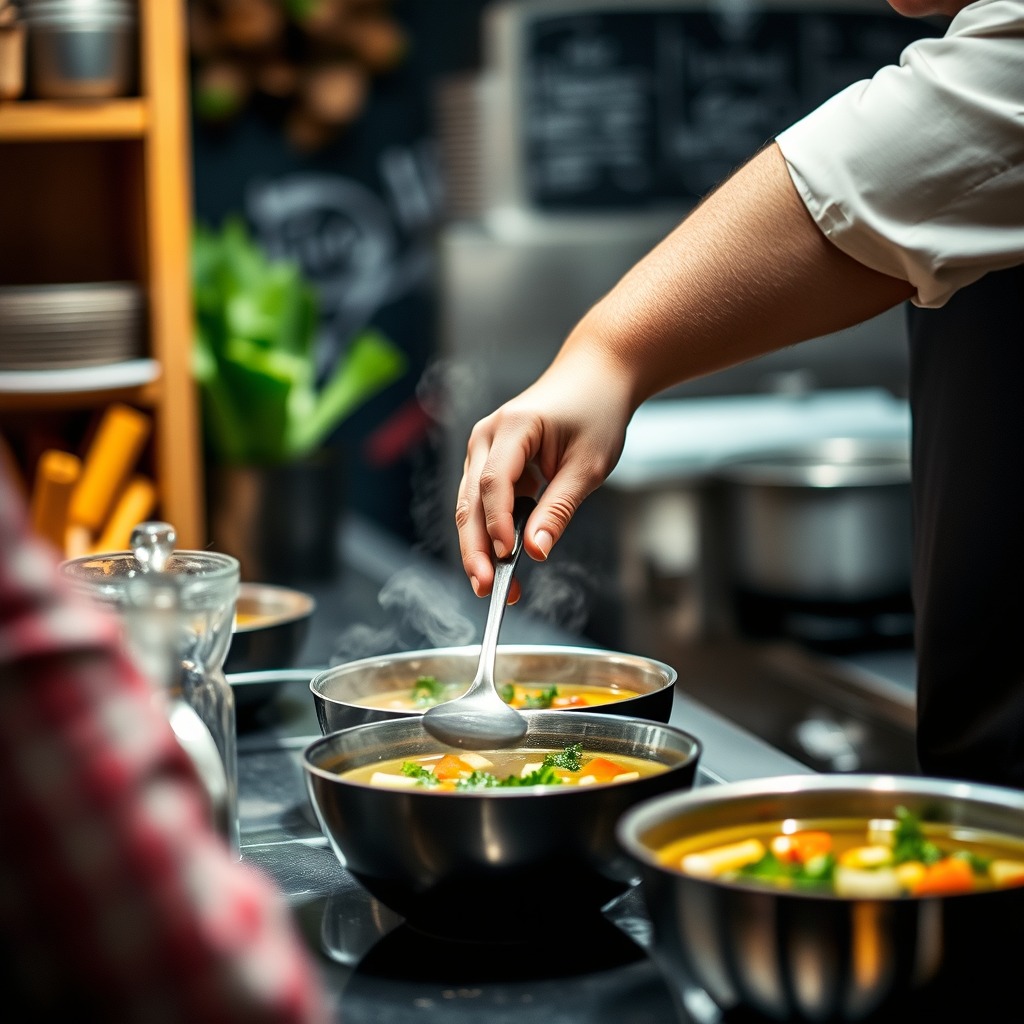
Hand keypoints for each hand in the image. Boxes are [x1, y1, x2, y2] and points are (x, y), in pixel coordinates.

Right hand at [455, 346, 633, 597]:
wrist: (596, 375)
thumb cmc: (596, 412)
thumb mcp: (588, 466)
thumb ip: (559, 509)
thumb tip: (536, 551)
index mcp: (513, 427)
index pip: (494, 482)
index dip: (498, 523)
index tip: (507, 557)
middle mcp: (487, 435)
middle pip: (470, 499)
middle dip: (475, 547)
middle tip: (486, 588)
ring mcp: (484, 446)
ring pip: (470, 504)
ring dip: (479, 545)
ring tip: (494, 584)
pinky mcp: (490, 459)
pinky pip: (482, 500)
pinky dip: (491, 530)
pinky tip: (504, 558)